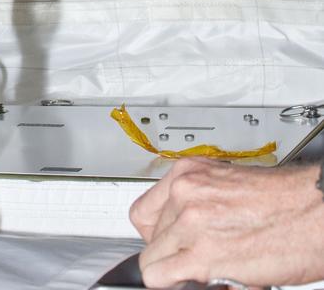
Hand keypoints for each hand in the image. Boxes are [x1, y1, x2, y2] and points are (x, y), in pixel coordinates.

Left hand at [130, 158, 323, 286]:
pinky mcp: (202, 256)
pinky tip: (198, 280)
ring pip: (153, 259)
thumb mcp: (227, 187)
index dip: (158, 233)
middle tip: (198, 259)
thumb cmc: (284, 202)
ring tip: (207, 270)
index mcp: (189, 173)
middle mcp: (185, 193)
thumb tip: (179, 232)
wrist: (313, 213)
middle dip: (173, 252)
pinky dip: (173, 284)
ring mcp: (190, 223)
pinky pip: (158, 277)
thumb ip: (198, 203)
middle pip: (150, 236)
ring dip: (178, 270)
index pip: (144, 210)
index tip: (169, 243)